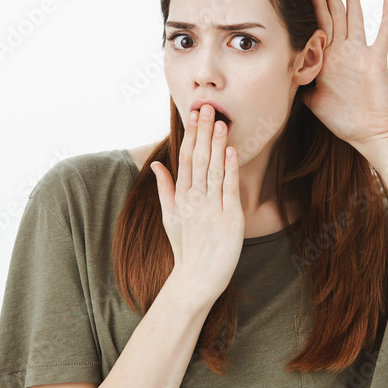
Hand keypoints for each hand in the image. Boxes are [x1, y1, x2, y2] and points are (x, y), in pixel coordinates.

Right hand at [149, 104, 244, 306]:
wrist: (196, 280)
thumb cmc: (186, 249)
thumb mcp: (170, 217)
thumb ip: (165, 188)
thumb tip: (157, 164)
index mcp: (180, 197)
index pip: (185, 159)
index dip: (190, 135)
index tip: (194, 114)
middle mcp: (193, 200)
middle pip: (198, 159)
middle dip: (203, 132)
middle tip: (208, 107)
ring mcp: (210, 209)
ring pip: (213, 170)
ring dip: (217, 144)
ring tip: (222, 122)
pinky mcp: (229, 219)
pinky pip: (229, 190)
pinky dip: (229, 169)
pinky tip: (230, 151)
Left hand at [301, 0, 387, 153]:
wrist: (371, 133)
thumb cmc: (343, 118)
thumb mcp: (312, 99)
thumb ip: (298, 81)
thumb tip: (278, 72)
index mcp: (327, 57)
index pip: (317, 25)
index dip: (310, 5)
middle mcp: (343, 51)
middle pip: (334, 13)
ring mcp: (361, 53)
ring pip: (355, 16)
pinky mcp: (376, 61)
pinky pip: (383, 36)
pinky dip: (387, 18)